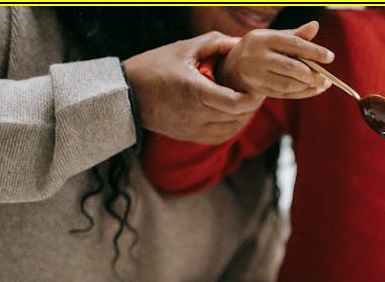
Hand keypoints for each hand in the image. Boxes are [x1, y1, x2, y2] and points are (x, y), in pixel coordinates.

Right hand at [123, 32, 264, 143]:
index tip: (258, 88)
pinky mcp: (189, 136)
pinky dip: (231, 128)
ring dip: (243, 118)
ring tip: (247, 103)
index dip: (253, 98)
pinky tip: (233, 116)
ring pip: (231, 130)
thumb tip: (237, 42)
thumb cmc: (153, 67)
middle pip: (238, 116)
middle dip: (251, 106)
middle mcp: (196, 114)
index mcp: (196, 92)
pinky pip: (219, 137)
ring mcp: (193, 129)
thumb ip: (213, 43)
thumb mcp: (182, 48)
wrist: (126, 95)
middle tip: (257, 92)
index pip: (236, 103)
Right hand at [217, 21, 332, 97]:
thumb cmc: (260, 50)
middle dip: (312, 74)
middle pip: (290, 67)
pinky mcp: (258, 90)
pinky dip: (301, 93)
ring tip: (323, 84)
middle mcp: (257, 56)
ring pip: (287, 83)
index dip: (313, 51)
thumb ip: (295, 35)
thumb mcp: (274, 38)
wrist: (233, 68)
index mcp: (263, 38)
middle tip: (327, 78)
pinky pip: (284, 94)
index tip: (330, 57)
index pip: (292, 44)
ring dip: (308, 86)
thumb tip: (315, 26)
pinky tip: (313, 90)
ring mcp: (256, 75)